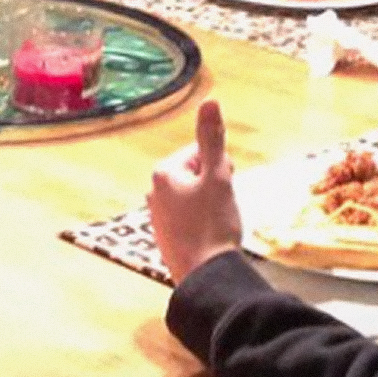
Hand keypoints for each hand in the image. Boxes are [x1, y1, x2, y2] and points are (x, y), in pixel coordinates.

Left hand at [148, 100, 241, 283]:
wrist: (205, 275)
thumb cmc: (212, 225)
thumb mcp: (218, 177)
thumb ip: (213, 138)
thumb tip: (210, 101)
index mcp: (163, 174)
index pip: (201, 153)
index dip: (220, 167)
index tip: (223, 187)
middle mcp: (154, 193)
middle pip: (197, 174)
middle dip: (215, 185)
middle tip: (222, 208)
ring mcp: (157, 216)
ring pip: (195, 197)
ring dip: (210, 204)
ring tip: (217, 224)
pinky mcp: (165, 236)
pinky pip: (190, 217)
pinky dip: (203, 222)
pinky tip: (209, 236)